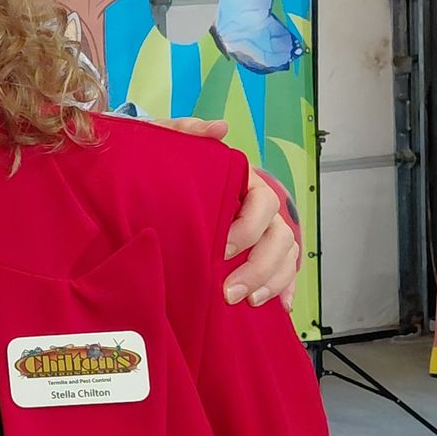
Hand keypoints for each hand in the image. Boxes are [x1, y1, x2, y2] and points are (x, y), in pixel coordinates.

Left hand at [158, 118, 300, 306]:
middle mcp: (258, 207)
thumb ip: (186, 132)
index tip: (223, 247)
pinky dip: (285, 288)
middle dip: (259, 266)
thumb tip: (220, 128)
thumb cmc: (164, 169)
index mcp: (242, 182)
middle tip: (230, 291)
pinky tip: (279, 307)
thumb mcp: (166, 147)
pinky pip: (285, 271)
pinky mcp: (259, 254)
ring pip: (286, 255)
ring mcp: (263, 232)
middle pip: (279, 235)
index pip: (262, 201)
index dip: (249, 226)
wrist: (151, 191)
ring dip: (271, 281)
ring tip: (248, 302)